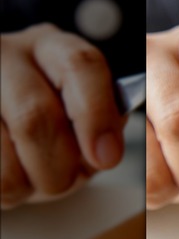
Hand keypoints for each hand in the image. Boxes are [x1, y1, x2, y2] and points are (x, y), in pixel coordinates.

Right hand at [1, 23, 124, 208]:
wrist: (4, 124)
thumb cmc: (53, 120)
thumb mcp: (82, 110)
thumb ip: (102, 120)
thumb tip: (103, 148)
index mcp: (53, 47)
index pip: (80, 65)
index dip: (97, 115)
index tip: (107, 158)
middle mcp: (6, 55)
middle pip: (36, 117)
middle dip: (60, 167)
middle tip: (65, 181)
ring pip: (4, 160)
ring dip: (27, 185)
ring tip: (30, 175)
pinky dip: (5, 190)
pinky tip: (8, 173)